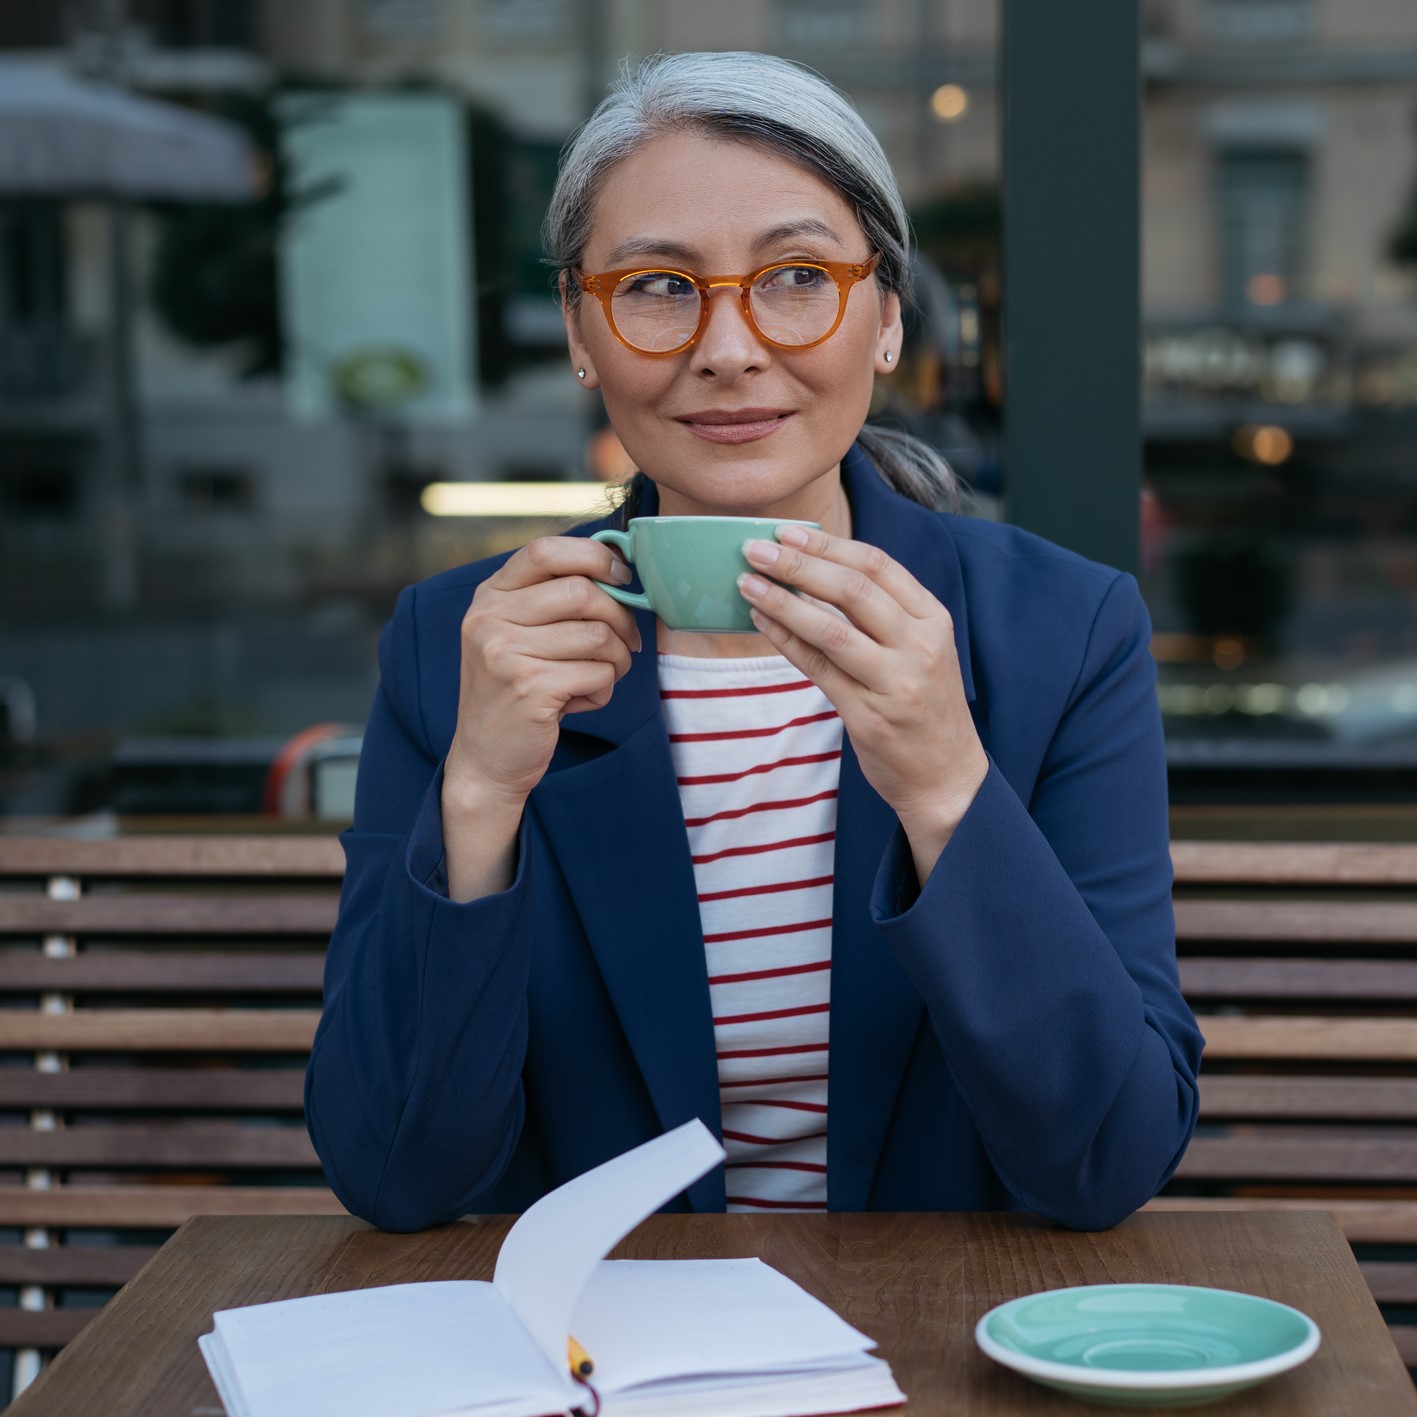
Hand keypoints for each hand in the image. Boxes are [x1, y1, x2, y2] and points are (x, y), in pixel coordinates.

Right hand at [445, 536, 641, 812]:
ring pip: (598, 636)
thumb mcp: (519, 635)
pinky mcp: (528, 688)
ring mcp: (505, 653)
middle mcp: (490, 618)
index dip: (593, 556)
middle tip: (627, 644)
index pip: (544, 550)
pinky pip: (597, 674)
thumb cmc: (518, 691)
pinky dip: (603, 691)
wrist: (486, 759)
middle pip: (581, 591)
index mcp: (490, 596)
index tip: (622, 576)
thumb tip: (620, 569)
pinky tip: (582, 701)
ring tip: (602, 677)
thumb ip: (553, 600)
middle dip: (620, 618)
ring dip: (617, 661)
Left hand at [738, 524, 987, 878]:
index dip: (829, 545)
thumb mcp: (922, 649)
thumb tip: (814, 571)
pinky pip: (818, 669)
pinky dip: (786, 640)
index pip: (878, 566)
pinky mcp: (869, 716)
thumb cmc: (925, 706)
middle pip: (852, 590)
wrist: (948, 777)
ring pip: (831, 629)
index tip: (788, 533)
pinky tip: (761, 621)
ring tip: (746, 582)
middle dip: (798, 565)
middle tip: (755, 549)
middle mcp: (919, 646)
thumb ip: (883, 613)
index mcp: (934, 620)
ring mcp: (896, 682)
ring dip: (783, 601)